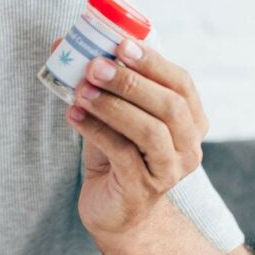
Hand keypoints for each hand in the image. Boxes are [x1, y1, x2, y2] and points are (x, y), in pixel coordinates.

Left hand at [48, 36, 208, 238]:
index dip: (154, 62)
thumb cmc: (116, 155)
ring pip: (149, 131)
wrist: (114, 211)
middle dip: (130, 82)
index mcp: (190, 121)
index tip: (122, 44)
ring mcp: (169, 171)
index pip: (181, 84)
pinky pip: (122, 153)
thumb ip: (102, 84)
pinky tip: (73, 115)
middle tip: (94, 66)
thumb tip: (64, 44)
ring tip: (81, 90)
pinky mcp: (142, 189)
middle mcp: (188, 146)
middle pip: (169, 106)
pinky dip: (96, 130)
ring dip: (112, 105)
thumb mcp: (115, 116)